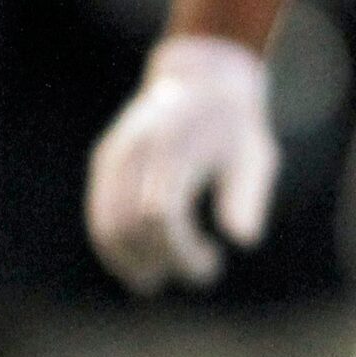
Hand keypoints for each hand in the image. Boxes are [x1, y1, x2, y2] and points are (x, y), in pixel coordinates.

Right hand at [84, 35, 279, 293]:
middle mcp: (134, 150)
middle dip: (160, 260)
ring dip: (130, 263)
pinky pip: (99, 215)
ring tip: (159, 278)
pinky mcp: (105, 162)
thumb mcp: (255, 155)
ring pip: (106, 225)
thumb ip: (248, 195)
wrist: (201, 77)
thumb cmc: (235, 124)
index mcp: (172, 146)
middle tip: (196, 271)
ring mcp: (114, 156)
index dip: (183, 252)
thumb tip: (241, 240)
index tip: (212, 264)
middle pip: (130, 226)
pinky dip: (116, 247)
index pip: (162, 216)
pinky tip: (142, 264)